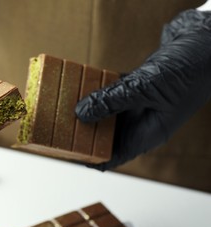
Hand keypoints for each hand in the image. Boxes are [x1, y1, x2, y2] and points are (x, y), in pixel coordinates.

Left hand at [75, 9, 210, 170]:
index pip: (114, 156)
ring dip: (88, 110)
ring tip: (63, 108)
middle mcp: (141, 123)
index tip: (66, 153)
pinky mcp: (135, 88)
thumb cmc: (189, 70)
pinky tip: (80, 86)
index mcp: (148, 134)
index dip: (90, 158)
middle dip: (83, 133)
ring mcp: (138, 105)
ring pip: (106, 114)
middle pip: (105, 136)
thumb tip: (80, 113)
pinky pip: (111, 93)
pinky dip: (97, 90)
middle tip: (58, 128)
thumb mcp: (145, 88)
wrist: (205, 41)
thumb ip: (112, 100)